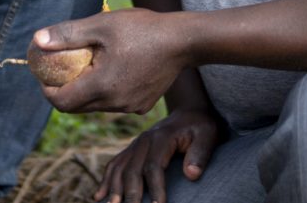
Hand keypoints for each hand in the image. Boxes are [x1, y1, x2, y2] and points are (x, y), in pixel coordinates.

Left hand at [38, 8, 184, 113]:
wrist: (183, 40)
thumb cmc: (142, 29)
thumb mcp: (101, 25)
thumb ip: (68, 34)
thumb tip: (38, 40)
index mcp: (102, 87)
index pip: (61, 102)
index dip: (47, 89)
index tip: (44, 73)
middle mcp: (115, 104)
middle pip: (77, 106)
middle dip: (64, 89)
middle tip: (61, 67)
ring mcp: (130, 107)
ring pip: (95, 105)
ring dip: (85, 89)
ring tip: (89, 63)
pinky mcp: (142, 105)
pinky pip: (114, 103)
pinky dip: (105, 90)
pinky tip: (113, 67)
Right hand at [95, 108, 221, 202]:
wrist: (188, 112)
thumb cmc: (200, 127)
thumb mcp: (208, 134)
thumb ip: (200, 153)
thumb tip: (191, 175)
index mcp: (161, 138)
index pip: (154, 166)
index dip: (155, 189)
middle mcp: (144, 141)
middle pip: (132, 170)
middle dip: (131, 194)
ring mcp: (135, 145)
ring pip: (119, 168)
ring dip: (113, 189)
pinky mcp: (132, 150)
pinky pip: (114, 164)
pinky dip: (106, 180)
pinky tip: (99, 197)